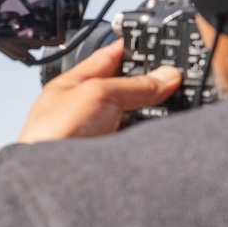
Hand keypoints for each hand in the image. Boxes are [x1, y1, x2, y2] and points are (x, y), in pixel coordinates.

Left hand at [17, 41, 182, 142]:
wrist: (52, 181)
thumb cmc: (53, 135)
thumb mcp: (97, 94)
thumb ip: (133, 84)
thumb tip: (165, 76)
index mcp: (73, 85)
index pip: (108, 57)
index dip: (133, 48)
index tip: (161, 44)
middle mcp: (85, 109)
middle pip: (125, 89)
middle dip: (149, 84)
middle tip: (175, 78)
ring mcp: (98, 135)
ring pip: (134, 116)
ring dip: (152, 112)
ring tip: (175, 104)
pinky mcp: (110, 157)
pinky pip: (136, 141)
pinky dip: (149, 137)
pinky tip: (161, 133)